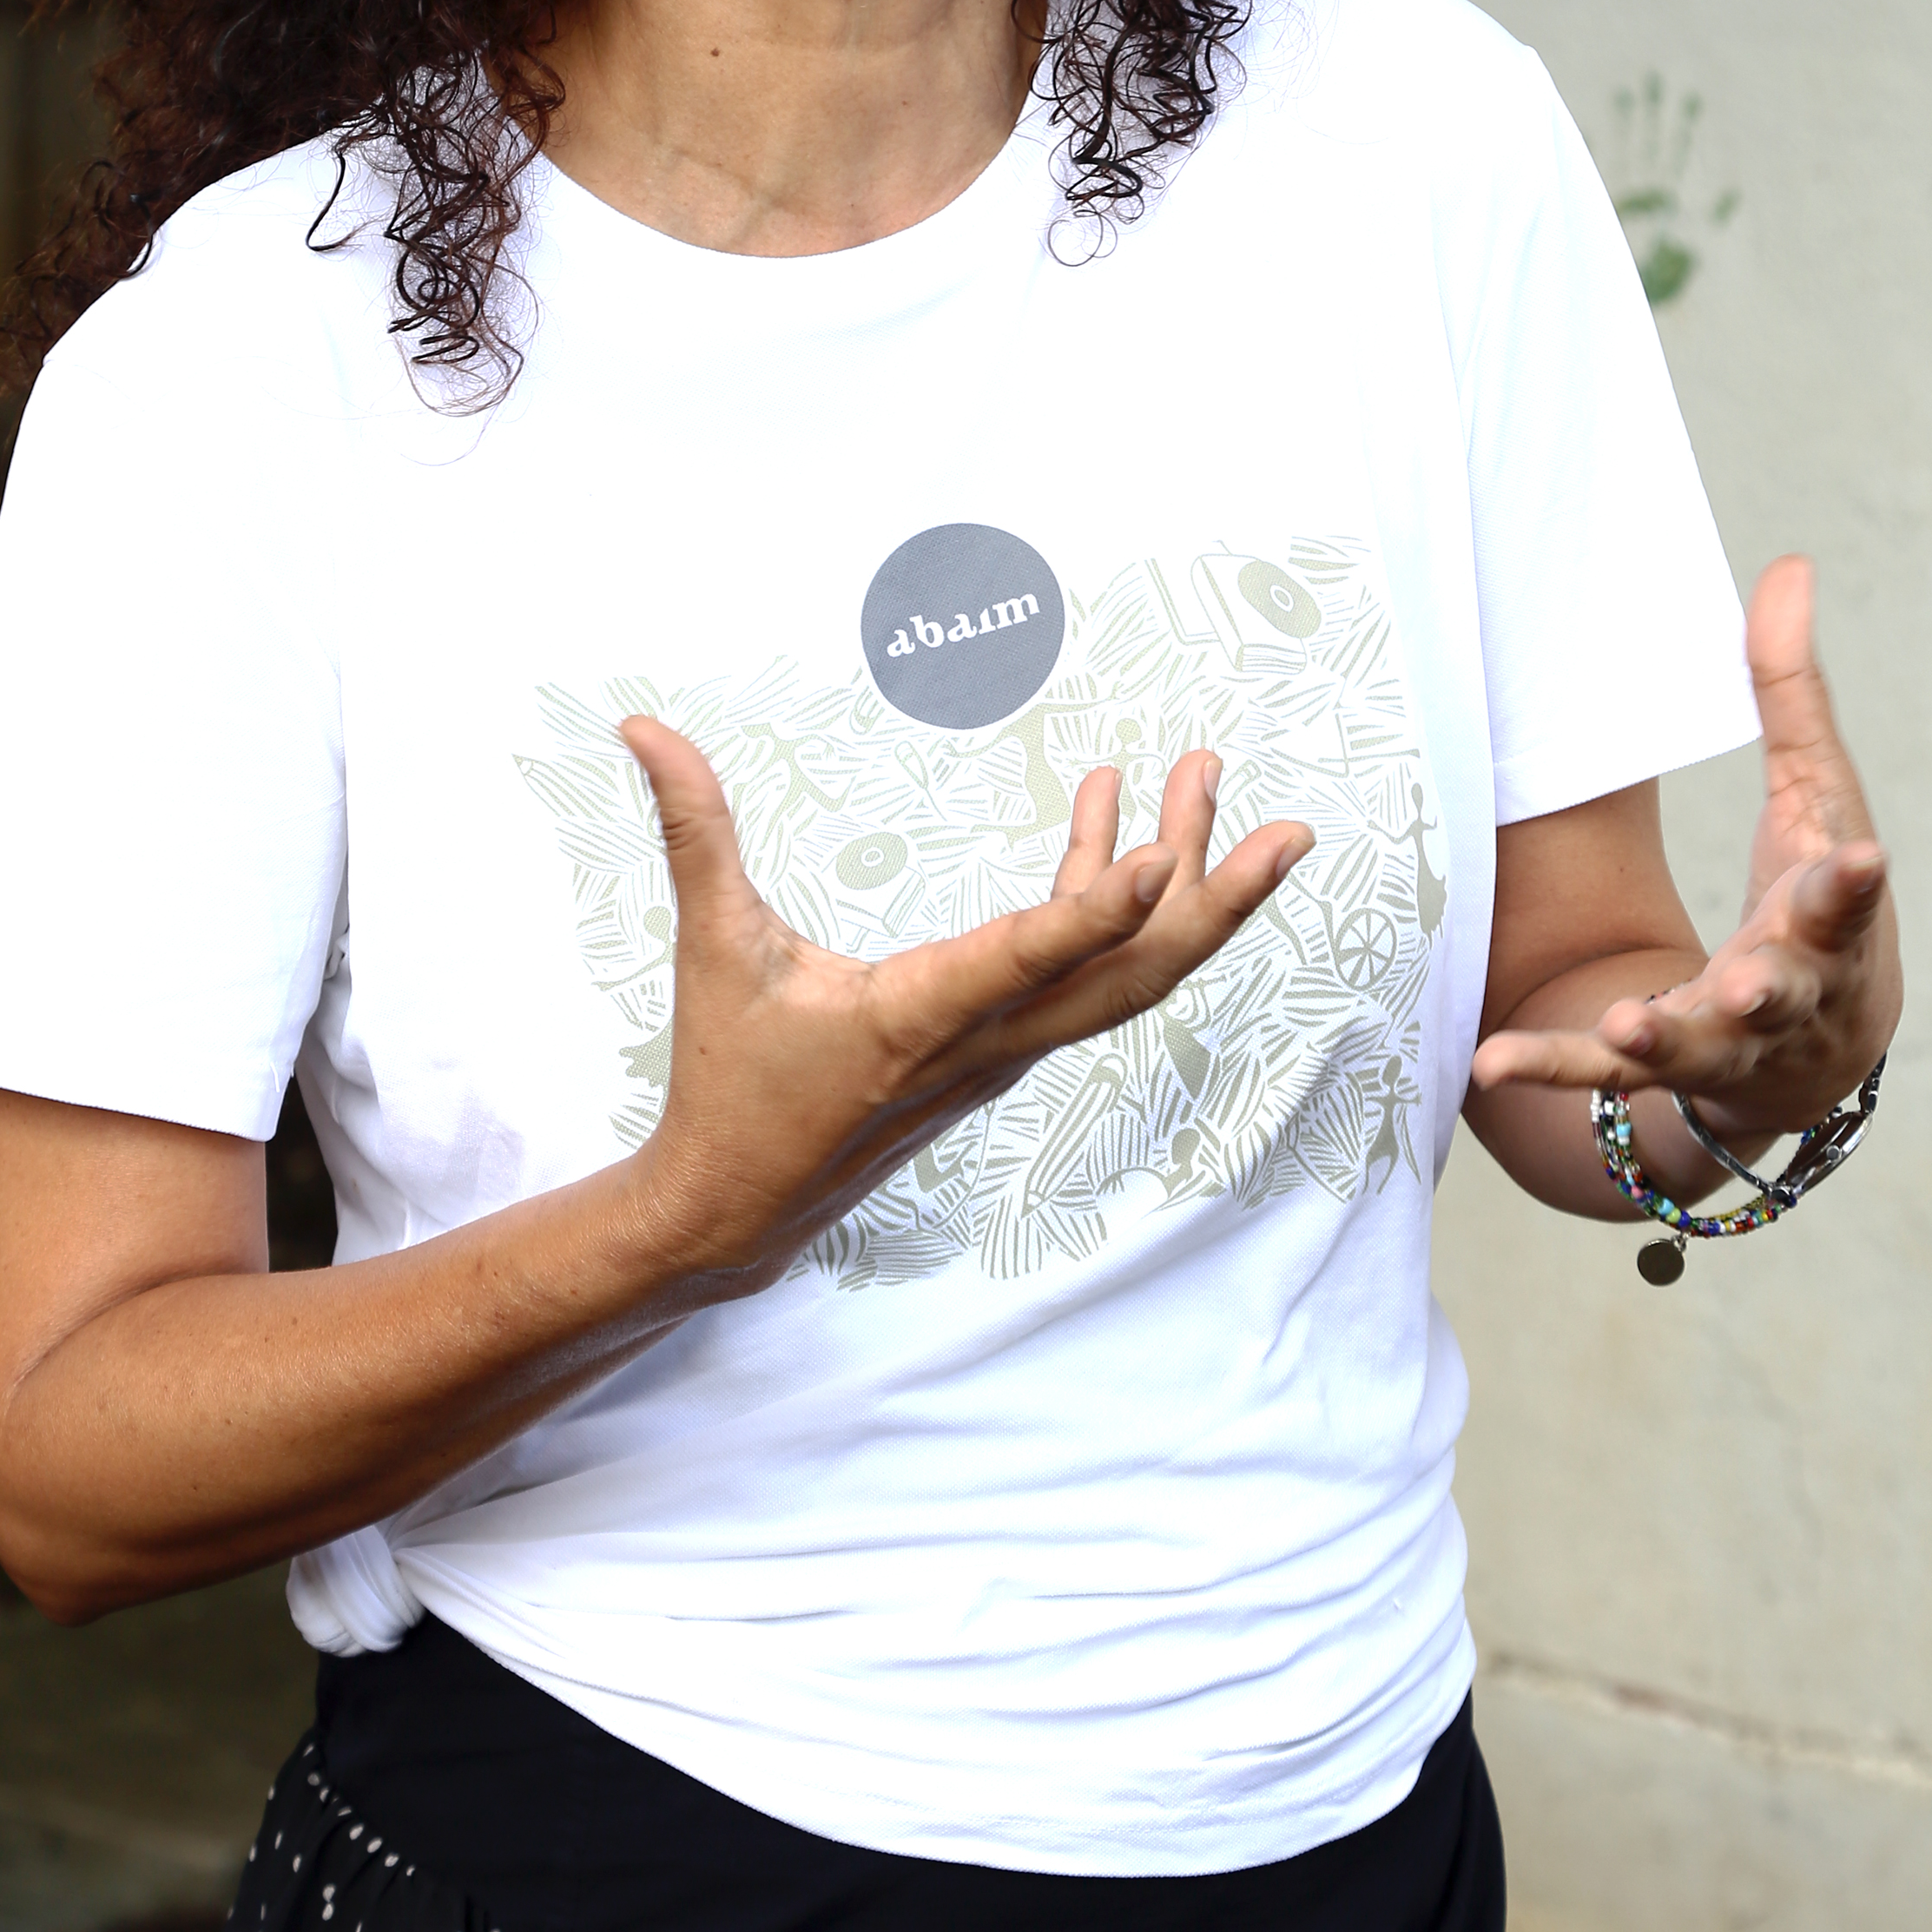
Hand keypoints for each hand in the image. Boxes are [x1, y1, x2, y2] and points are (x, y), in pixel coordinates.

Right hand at [616, 720, 1313, 1288]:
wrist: (745, 1201)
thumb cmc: (730, 1076)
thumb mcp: (714, 948)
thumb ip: (693, 831)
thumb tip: (644, 730)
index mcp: (920, 1012)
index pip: (1027, 957)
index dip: (1096, 907)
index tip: (1157, 856)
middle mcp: (989, 1034)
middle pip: (1136, 972)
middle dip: (1216, 897)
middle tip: (1288, 827)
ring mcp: (1009, 1043)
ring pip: (1126, 968)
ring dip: (1183, 883)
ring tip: (1210, 785)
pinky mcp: (1004, 1039)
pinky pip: (1087, 967)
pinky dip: (1109, 894)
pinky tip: (1107, 819)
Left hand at [1472, 556, 1899, 1147]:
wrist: (1812, 1055)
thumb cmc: (1811, 906)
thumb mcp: (1812, 798)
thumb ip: (1790, 692)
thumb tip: (1788, 566)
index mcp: (1824, 922)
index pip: (1843, 899)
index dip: (1850, 882)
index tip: (1860, 858)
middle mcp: (1784, 994)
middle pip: (1781, 990)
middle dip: (1770, 986)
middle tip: (1751, 981)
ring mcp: (1722, 1041)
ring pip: (1693, 1047)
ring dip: (1661, 1039)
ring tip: (1629, 1027)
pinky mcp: (1661, 1072)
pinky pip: (1598, 1081)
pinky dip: (1549, 1067)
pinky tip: (1488, 1061)